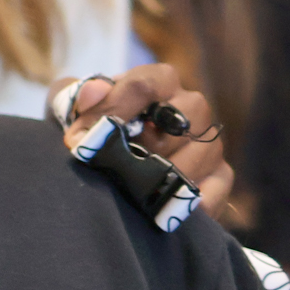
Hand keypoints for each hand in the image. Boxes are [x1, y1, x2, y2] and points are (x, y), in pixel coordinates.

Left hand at [47, 65, 231, 220]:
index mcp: (158, 81)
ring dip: (160, 172)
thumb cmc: (87, 131)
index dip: (111, 110)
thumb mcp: (69, 110)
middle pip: (183, 114)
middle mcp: (191, 107)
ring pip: (201, 151)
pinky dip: (188, 199)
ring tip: (128, 186)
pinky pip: (215, 185)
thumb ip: (74, 96)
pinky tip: (159, 207)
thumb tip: (93, 92)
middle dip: (140, 142)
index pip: (146, 83)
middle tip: (109, 163)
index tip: (78, 139)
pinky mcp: (220, 175)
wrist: (101, 168)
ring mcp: (209, 142)